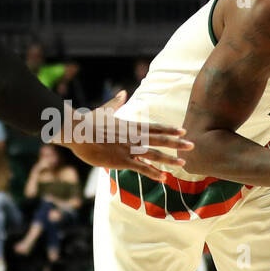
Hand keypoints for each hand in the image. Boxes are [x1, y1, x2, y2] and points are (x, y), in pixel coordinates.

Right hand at [57, 90, 193, 181]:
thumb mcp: (104, 110)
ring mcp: (128, 149)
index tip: (183, 131)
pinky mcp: (121, 160)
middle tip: (192, 146)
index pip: (154, 127)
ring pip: (154, 154)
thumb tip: (122, 93)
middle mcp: (133, 136)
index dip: (169, 130)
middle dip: (177, 143)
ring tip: (183, 162)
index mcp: (130, 125)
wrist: (77, 132)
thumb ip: (115, 103)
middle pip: (160, 139)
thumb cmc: (88, 122)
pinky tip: (163, 178)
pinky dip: (153, 172)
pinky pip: (141, 168)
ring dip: (169, 159)